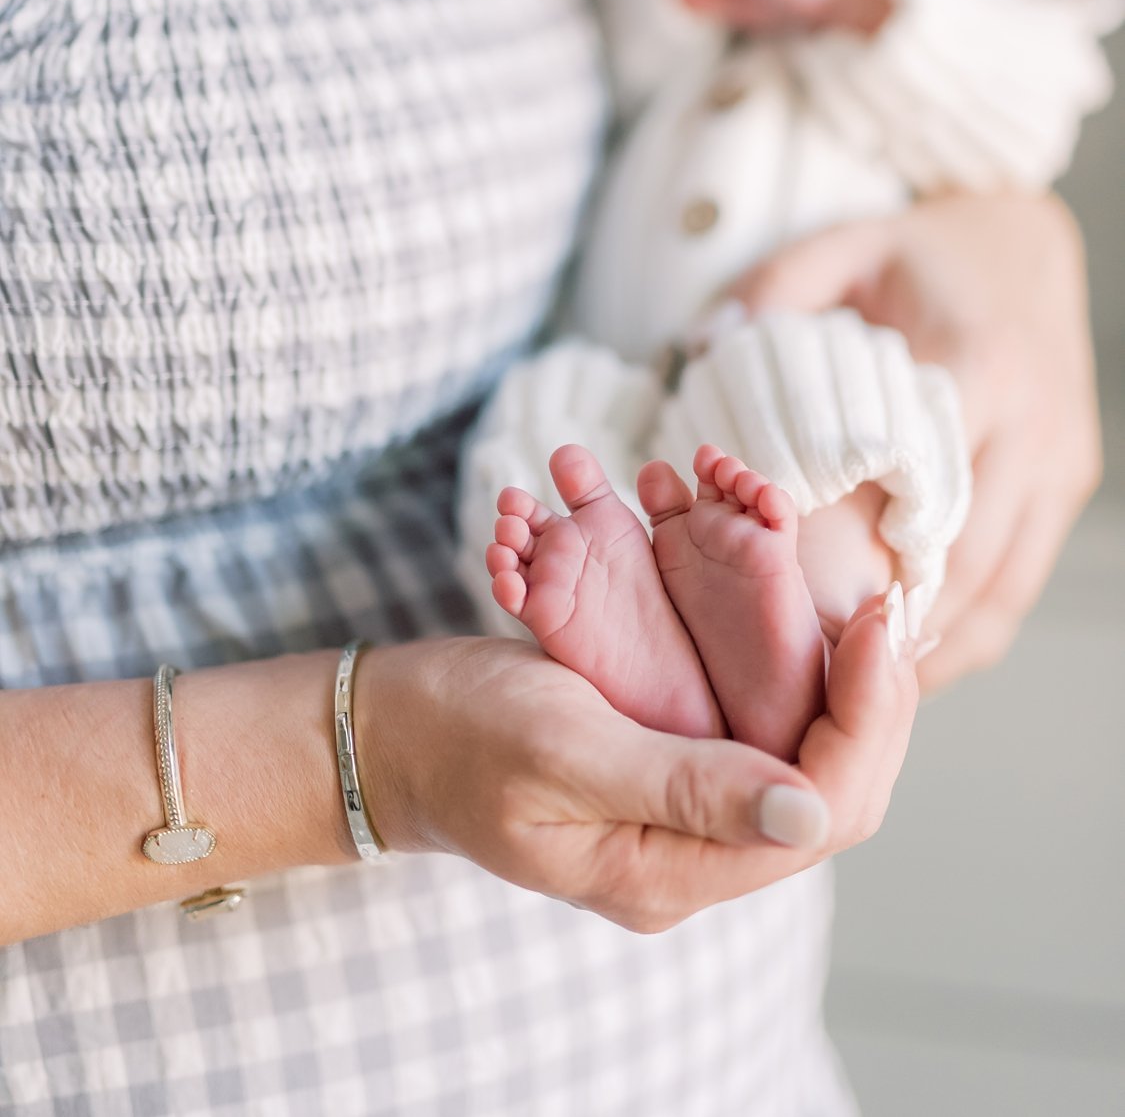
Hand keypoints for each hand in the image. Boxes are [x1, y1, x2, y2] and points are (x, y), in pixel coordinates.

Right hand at [356, 608, 916, 932]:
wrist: (389, 729)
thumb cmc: (460, 739)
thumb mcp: (567, 752)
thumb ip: (684, 786)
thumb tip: (809, 812)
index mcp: (669, 866)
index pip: (818, 812)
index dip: (866, 719)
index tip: (880, 625)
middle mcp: (687, 847)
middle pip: (827, 783)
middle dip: (869, 697)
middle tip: (887, 609)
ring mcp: (678, 806)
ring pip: (800, 749)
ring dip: (834, 676)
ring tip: (861, 606)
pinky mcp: (665, 758)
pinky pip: (753, 718)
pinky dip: (784, 660)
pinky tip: (800, 613)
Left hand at [730, 193, 1100, 689]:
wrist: (1026, 237)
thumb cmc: (923, 249)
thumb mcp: (844, 246)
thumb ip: (776, 291)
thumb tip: (705, 344)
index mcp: (977, 366)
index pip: (925, 492)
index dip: (874, 566)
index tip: (815, 620)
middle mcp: (1033, 425)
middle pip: (968, 559)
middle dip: (899, 628)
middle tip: (825, 678)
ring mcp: (1058, 461)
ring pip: (1004, 585)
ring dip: (939, 642)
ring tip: (865, 685)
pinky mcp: (1066, 481)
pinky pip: (1023, 574)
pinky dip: (972, 620)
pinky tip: (915, 648)